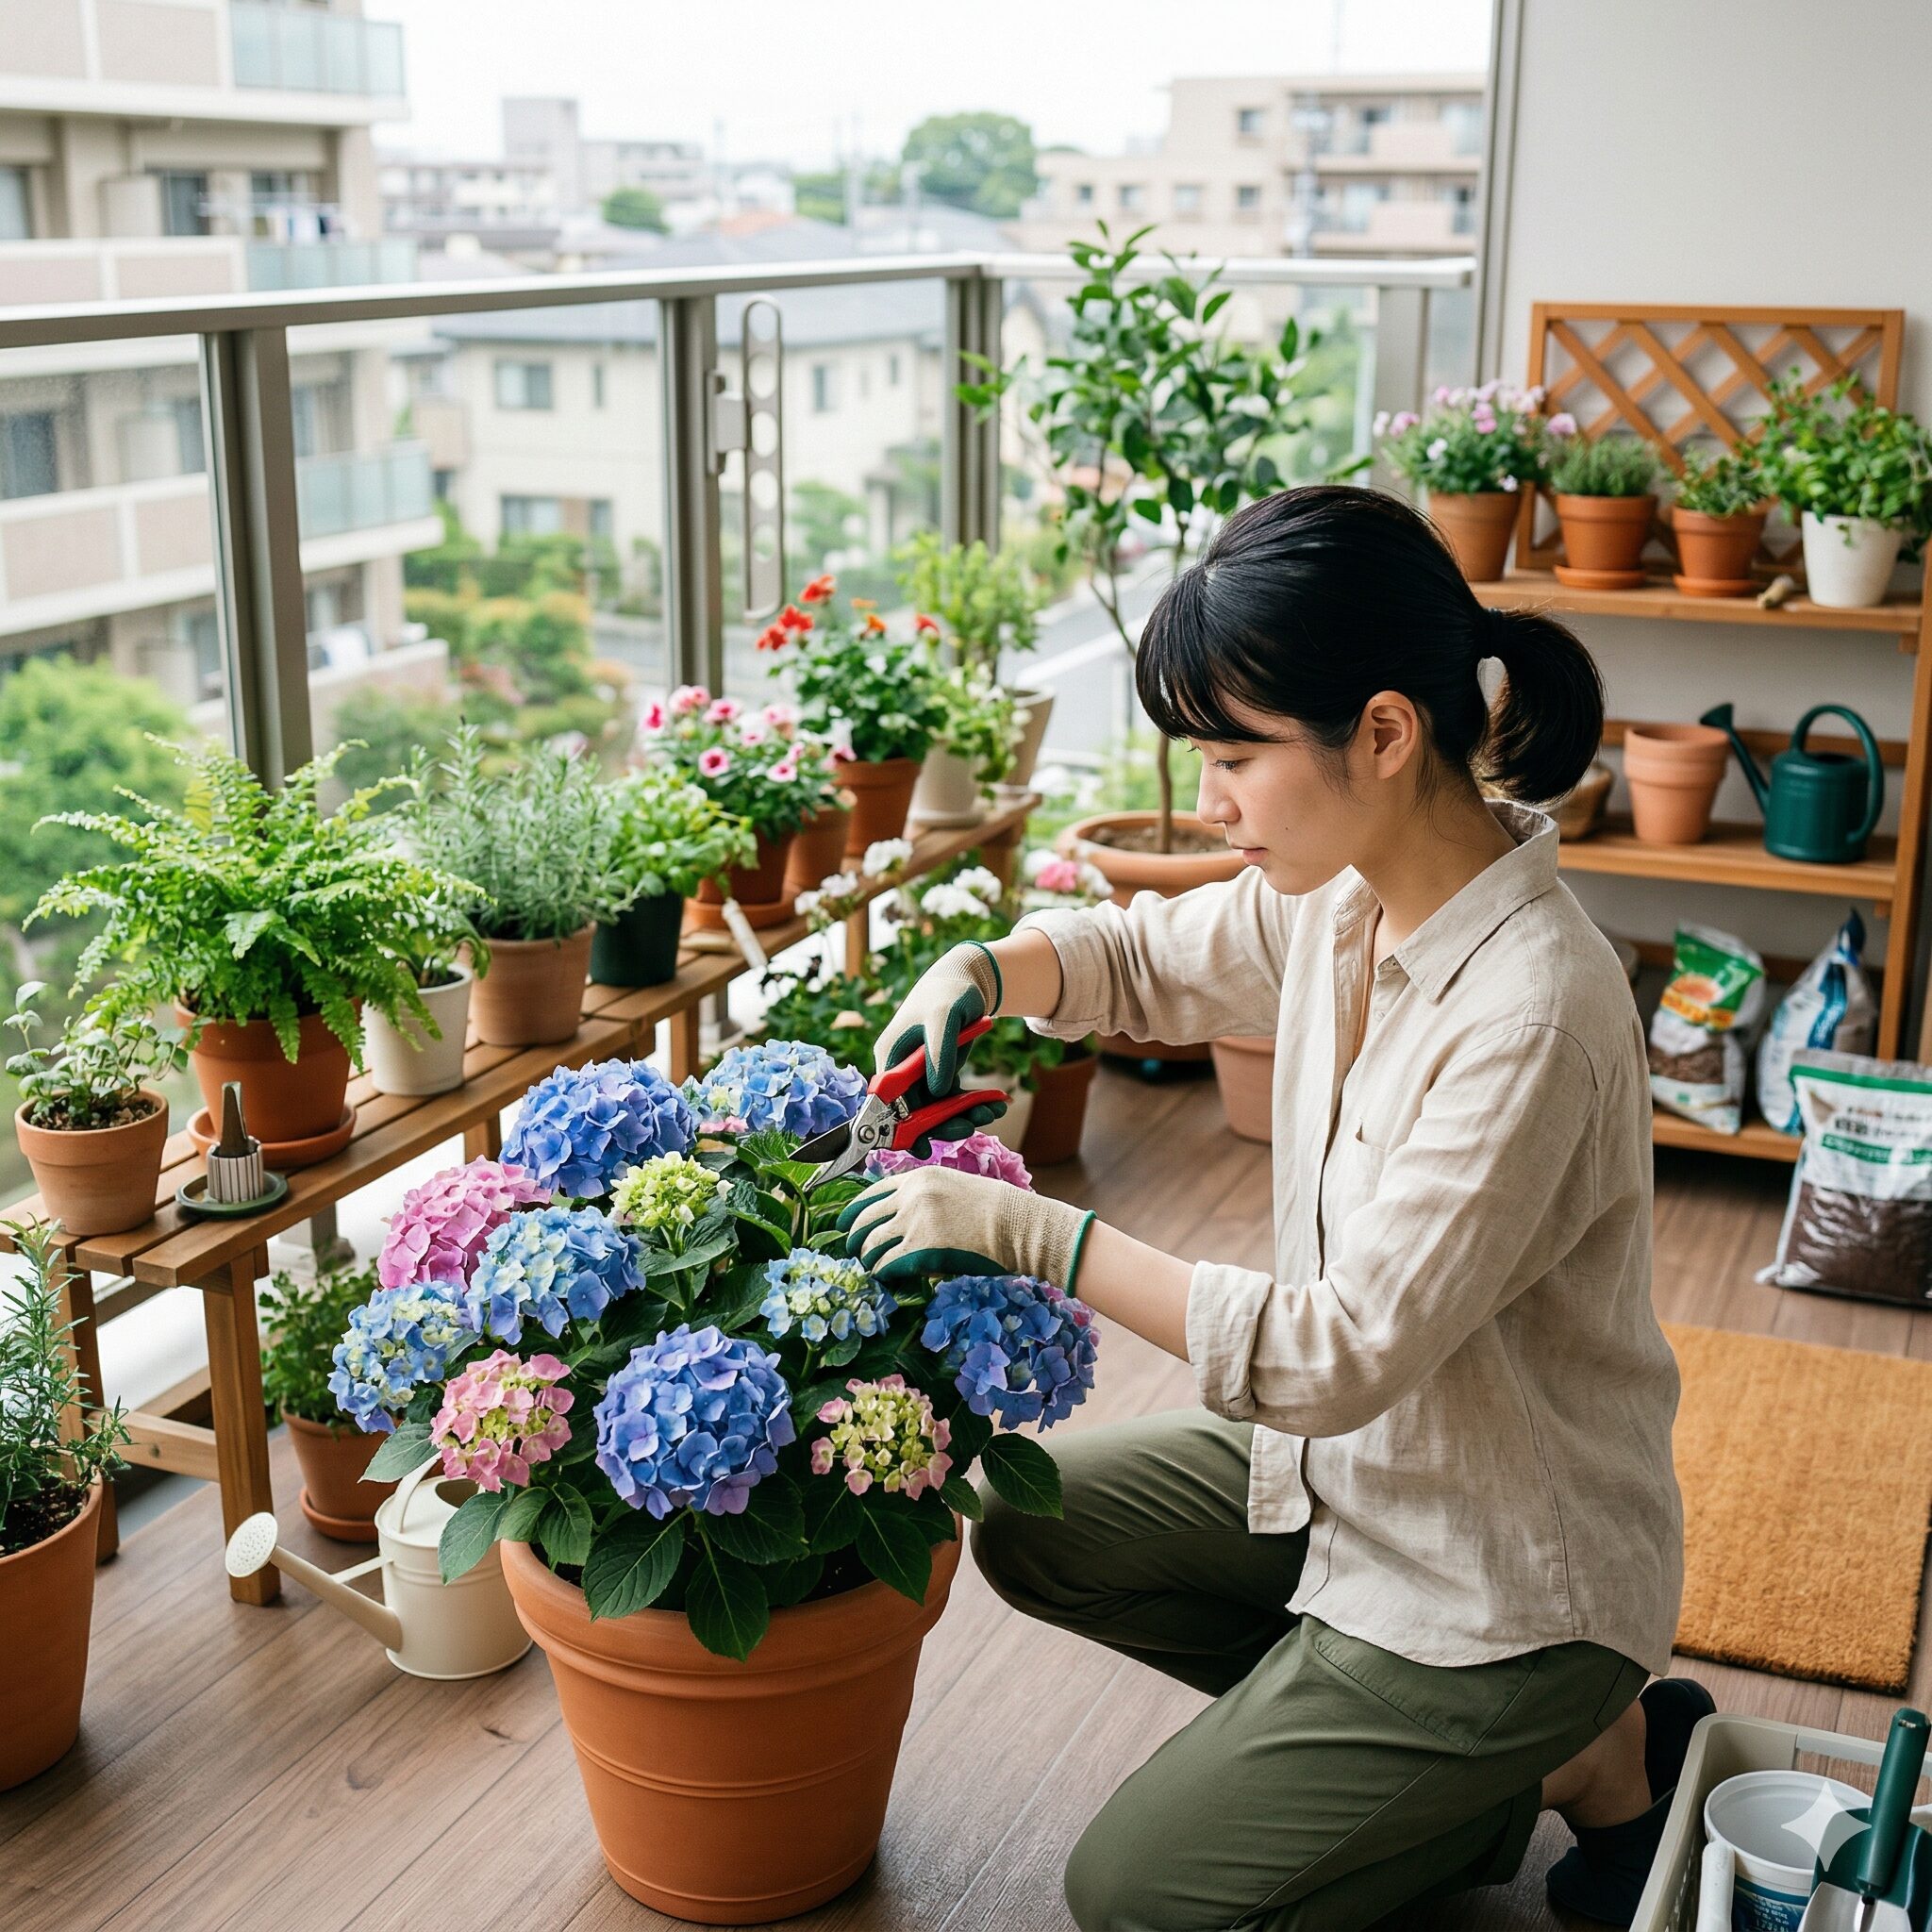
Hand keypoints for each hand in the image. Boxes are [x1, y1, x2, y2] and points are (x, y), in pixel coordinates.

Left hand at [838, 1165, 1093, 1289]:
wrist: (1016, 1224)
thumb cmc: (997, 1208)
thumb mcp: (955, 1187)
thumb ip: (926, 1196)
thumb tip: (903, 1216)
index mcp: (918, 1177)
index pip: (871, 1192)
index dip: (854, 1211)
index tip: (845, 1223)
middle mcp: (910, 1196)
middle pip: (864, 1218)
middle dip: (855, 1237)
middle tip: (854, 1250)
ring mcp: (913, 1222)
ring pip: (872, 1244)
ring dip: (868, 1259)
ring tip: (872, 1267)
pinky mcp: (920, 1250)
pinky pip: (887, 1264)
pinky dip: (883, 1273)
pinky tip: (886, 1277)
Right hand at [875, 941, 1006, 1152]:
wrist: (966, 980)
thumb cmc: (948, 993)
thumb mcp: (943, 1018)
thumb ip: (938, 1054)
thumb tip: (935, 1091)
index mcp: (890, 1057)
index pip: (888, 1102)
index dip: (900, 1127)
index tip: (920, 1146)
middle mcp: (900, 1071)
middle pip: (915, 1112)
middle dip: (944, 1123)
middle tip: (972, 1126)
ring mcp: (920, 1076)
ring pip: (936, 1111)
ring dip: (964, 1116)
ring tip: (994, 1111)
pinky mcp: (938, 1076)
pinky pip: (952, 1101)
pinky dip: (973, 1105)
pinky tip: (997, 1103)